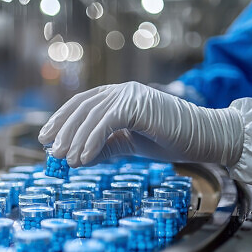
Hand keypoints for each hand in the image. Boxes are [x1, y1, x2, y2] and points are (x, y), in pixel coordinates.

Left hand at [38, 82, 243, 167]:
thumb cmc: (171, 140)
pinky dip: (92, 141)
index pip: (81, 104)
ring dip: (75, 139)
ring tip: (66, 160)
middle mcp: (121, 91)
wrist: (205, 138)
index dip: (61, 121)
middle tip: (51, 152)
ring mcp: (130, 95)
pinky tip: (84, 159)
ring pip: (91, 115)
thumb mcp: (130, 145)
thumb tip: (77, 158)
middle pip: (82, 108)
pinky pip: (107, 122)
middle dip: (63, 130)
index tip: (46, 139)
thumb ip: (105, 147)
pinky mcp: (138, 104)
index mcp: (118, 97)